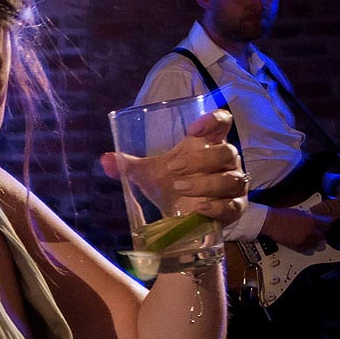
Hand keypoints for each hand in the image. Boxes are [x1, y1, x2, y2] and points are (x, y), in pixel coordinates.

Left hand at [97, 110, 246, 227]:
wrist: (184, 218)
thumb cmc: (172, 185)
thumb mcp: (151, 173)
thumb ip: (129, 166)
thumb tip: (105, 159)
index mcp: (209, 145)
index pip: (223, 123)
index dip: (213, 120)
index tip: (192, 129)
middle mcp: (226, 163)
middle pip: (226, 152)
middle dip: (200, 159)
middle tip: (172, 168)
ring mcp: (233, 186)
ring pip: (231, 179)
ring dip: (205, 183)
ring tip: (179, 187)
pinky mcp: (235, 209)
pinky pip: (232, 206)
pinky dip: (217, 207)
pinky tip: (199, 208)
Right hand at [261, 205, 331, 251]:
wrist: (271, 222)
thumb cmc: (282, 216)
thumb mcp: (300, 212)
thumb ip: (311, 218)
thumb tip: (316, 220)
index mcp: (313, 221)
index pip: (328, 225)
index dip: (327, 224)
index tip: (327, 225)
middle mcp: (311, 232)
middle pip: (323, 236)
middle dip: (321, 234)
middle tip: (318, 232)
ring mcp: (304, 240)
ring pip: (316, 245)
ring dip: (314, 241)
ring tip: (310, 238)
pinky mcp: (297, 247)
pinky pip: (307, 250)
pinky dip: (306, 247)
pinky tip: (304, 243)